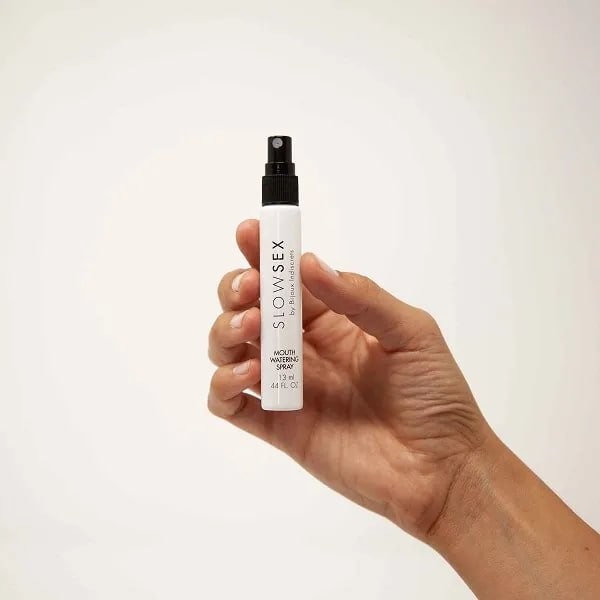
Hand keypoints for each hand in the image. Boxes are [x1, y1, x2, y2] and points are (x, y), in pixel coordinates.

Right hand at [208, 219, 492, 540]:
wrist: (440, 468)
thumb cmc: (435, 395)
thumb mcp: (409, 331)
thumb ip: (359, 297)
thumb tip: (310, 263)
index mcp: (333, 320)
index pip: (287, 280)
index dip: (264, 255)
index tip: (249, 234)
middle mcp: (303, 348)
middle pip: (249, 308)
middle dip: (237, 290)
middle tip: (250, 290)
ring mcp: (287, 386)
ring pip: (230, 349)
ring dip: (225, 331)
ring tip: (250, 330)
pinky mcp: (277, 426)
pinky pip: (230, 402)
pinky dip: (222, 384)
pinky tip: (247, 373)